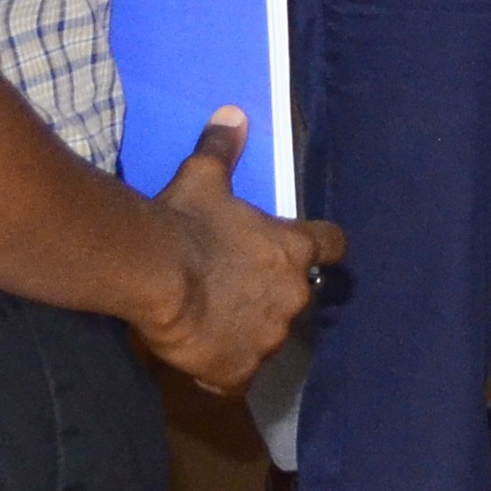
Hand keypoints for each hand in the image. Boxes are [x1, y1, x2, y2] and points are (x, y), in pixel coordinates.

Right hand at [130, 112, 340, 394]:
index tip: (307, 251)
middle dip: (267, 294)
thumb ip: (222, 149)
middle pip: (293, 297)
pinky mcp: (241, 370)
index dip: (318, 248)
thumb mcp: (204, 177)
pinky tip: (197, 359)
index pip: (332, 246)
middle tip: (228, 288)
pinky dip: (221, 371)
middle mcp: (293, 295)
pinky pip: (236, 377)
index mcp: (294, 249)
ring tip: (206, 323)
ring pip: (263, 338)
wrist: (157, 273)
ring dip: (244, 332)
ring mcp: (270, 336)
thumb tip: (234, 113)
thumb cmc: (186, 221)